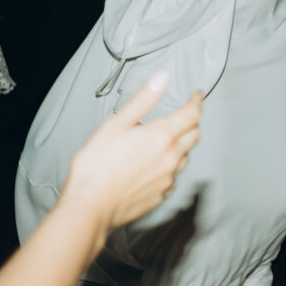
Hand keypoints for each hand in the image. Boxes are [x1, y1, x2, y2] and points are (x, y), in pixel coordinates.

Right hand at [60, 71, 201, 230]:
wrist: (89, 207)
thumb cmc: (96, 165)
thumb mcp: (116, 124)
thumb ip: (143, 100)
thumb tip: (162, 78)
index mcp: (162, 136)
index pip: (192, 114)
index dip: (196, 102)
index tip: (196, 96)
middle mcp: (171, 158)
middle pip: (194, 135)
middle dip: (191, 122)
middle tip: (181, 116)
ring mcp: (168, 179)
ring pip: (185, 157)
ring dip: (181, 145)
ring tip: (164, 141)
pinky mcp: (160, 196)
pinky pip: (173, 177)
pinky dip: (169, 167)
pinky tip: (154, 166)